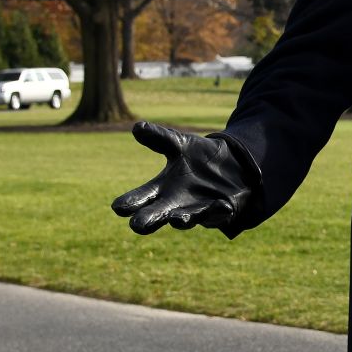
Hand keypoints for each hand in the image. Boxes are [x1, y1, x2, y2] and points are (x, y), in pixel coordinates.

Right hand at [111, 121, 253, 234]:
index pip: (140, 198)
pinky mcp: (219, 211)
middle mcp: (175, 204)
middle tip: (137, 225)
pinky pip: (218, 213)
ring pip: (185, 219)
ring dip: (182, 220)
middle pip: (156, 215)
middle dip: (148, 220)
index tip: (118, 207)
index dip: (129, 202)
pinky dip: (218, 210)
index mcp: (162, 188)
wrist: (233, 166)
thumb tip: (136, 126)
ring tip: (177, 219)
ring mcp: (196, 210)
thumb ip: (159, 137)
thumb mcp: (180, 145)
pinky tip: (222, 205)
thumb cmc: (200, 157)